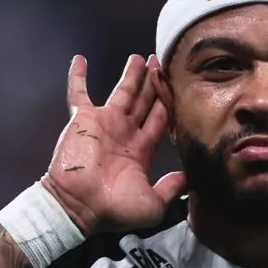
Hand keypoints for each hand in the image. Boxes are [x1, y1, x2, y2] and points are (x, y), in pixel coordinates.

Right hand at [42, 54, 185, 234]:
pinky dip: (77, 76)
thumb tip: (189, 178)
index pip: (161, 120)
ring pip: (122, 92)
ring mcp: (104, 124)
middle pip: (145, 101)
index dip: (169, 103)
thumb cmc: (114, 209)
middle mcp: (125, 134)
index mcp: (142, 151)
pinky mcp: (83, 119)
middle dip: (154, 83)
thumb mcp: (153, 204)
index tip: (179, 86)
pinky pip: (78, 93)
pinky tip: (80, 59)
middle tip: (163, 62)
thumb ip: (171, 188)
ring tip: (140, 58)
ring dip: (131, 75)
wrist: (78, 207)